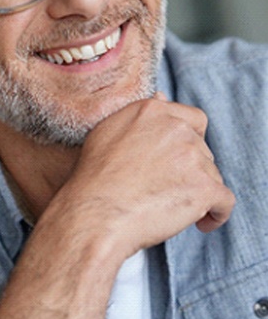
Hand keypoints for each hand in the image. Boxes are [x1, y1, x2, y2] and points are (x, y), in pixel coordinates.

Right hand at [0, 96, 234, 318]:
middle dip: (190, 170)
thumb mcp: (109, 131)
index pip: (194, 119)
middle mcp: (176, 128)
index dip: (190, 142)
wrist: (95, 212)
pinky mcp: (205, 186)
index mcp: (153, 111)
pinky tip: (200, 223)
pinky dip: (216, 214)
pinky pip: (224, 201)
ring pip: (212, 176)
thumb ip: (140, 115)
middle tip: (165, 190)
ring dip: (198, 192)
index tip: (178, 161)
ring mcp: (192, 156)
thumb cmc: (95, 177)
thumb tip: (162, 95)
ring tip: (172, 209)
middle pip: (202, 150)